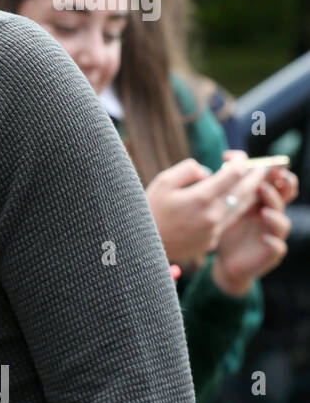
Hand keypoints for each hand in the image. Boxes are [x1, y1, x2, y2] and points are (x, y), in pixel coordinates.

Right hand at [144, 154, 265, 262]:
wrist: (140, 246)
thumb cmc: (148, 210)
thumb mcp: (163, 182)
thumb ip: (189, 170)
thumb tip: (208, 172)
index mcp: (201, 198)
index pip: (234, 174)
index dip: (239, 161)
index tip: (235, 156)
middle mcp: (213, 215)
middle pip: (245, 191)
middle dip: (255, 176)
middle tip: (262, 166)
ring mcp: (214, 230)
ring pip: (241, 207)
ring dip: (250, 193)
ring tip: (253, 182)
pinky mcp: (212, 241)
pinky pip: (228, 221)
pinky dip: (232, 209)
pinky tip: (230, 202)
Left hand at [212, 165, 298, 295]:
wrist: (225, 261)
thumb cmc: (225, 229)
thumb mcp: (225, 205)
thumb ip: (228, 186)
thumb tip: (225, 160)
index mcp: (262, 200)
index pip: (273, 180)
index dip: (269, 168)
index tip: (253, 160)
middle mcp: (272, 214)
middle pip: (285, 196)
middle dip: (283, 185)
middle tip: (275, 175)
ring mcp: (273, 234)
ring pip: (282, 222)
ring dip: (275, 213)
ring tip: (262, 210)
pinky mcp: (271, 253)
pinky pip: (277, 247)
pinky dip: (273, 242)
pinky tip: (265, 238)